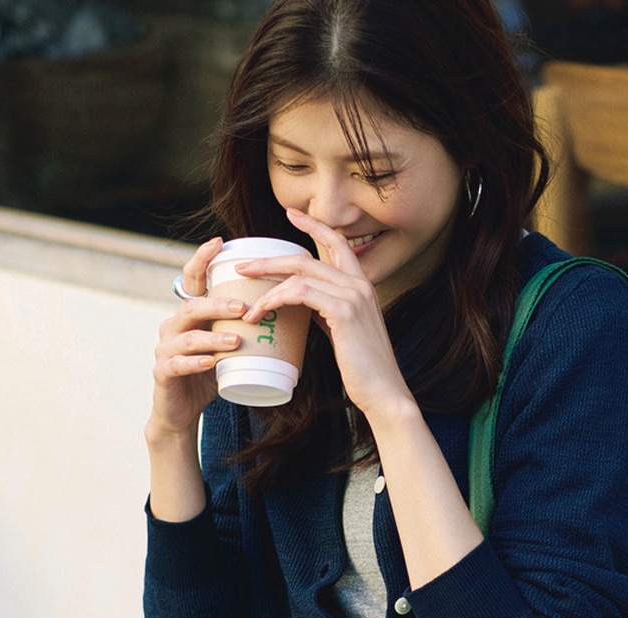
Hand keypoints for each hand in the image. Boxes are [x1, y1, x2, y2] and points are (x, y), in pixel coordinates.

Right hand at [147, 237, 249, 444]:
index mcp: (189, 315)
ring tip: (237, 341)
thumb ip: (247, 329)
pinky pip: (177, 364)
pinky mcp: (162, 373)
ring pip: (187, 336)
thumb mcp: (229, 349)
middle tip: (245, 308)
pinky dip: (195, 363)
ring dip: (213, 338)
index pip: (193, 282)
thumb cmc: (210, 376)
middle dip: (218, 304)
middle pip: (193, 307)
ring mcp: (164, 349)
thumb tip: (292, 311)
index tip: (220, 243)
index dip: (202, 260)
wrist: (183, 413)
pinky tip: (211, 362)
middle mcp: (172, 326)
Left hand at [230, 209, 415, 421]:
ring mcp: (353, 296)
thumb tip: (302, 306)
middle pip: (308, 257)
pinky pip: (300, 292)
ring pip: (300, 273)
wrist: (384, 393)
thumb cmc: (364, 370)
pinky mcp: (344, 312)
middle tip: (244, 265)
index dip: (315, 227)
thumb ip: (328, 312)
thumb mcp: (345, 333)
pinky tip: (263, 311)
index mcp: (362, 287)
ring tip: (247, 299)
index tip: (293, 215)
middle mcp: (360, 285)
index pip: (338, 244)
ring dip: (267, 284)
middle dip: (271, 259)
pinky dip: (276, 298)